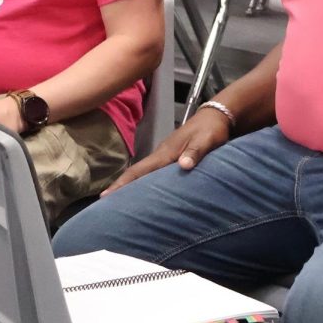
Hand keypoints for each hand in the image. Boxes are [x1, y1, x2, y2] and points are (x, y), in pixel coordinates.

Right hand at [101, 102, 230, 194]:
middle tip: (105, 204)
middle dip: (121, 187)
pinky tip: (145, 193)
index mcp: (166, 153)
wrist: (216, 117)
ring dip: (132, 186)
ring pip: (145, 174)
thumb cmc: (211, 129)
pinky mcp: (173, 158)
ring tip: (120, 203)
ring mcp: (166, 156)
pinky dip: (146, 183)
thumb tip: (183, 165)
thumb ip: (195, 152)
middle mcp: (162, 155)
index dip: (123, 183)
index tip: (105, 195)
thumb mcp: (205, 140)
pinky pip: (155, 174)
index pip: (140, 170)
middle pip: (137, 174)